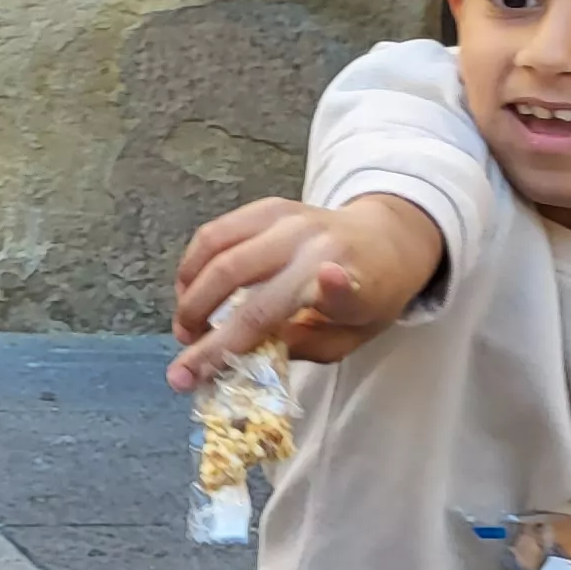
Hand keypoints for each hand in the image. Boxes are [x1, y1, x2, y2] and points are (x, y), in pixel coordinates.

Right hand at [166, 194, 442, 389]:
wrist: (385, 238)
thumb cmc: (369, 296)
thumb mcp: (355, 335)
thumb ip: (306, 347)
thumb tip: (244, 355)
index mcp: (357, 282)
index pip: (343, 292)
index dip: (335, 287)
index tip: (329, 280)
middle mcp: (319, 244)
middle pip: (244, 280)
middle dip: (202, 325)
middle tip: (185, 362)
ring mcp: (289, 220)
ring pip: (217, 253)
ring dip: (189, 296)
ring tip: (186, 328)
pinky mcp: (268, 208)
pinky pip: (213, 234)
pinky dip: (191, 267)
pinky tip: (189, 292)